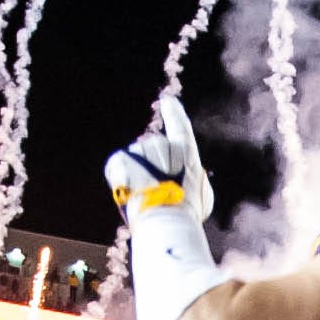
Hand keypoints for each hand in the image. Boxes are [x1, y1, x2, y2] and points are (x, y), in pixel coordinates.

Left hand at [104, 96, 212, 225]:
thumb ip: (190, 178)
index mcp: (184, 151)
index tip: (168, 101)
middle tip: (160, 194)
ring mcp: (138, 150)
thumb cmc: (187, 211)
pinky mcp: (119, 159)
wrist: (164, 218)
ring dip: (139, 178)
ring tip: (147, 198)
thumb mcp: (200, 193)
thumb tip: (181, 177)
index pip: (179, 125)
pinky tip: (131, 196)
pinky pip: (119, 170)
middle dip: (154, 171)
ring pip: (136, 163)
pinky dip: (123, 183)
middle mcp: (161, 144)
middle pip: (154, 155)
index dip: (174, 113)